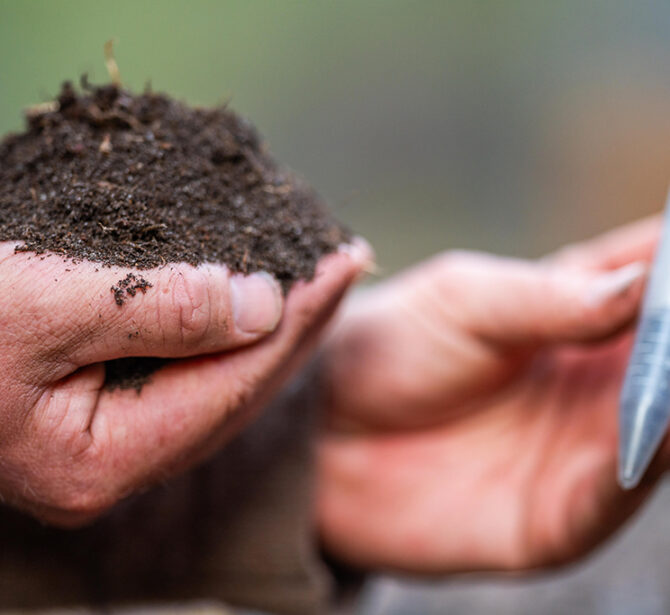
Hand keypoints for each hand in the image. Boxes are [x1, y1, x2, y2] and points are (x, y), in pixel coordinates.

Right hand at [0, 239, 368, 526]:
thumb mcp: (36, 300)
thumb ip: (157, 308)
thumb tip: (260, 304)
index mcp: (102, 459)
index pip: (234, 385)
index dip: (297, 320)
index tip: (342, 261)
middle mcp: (113, 462)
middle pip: (235, 389)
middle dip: (297, 323)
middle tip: (344, 264)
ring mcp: (106, 437)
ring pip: (216, 378)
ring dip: (268, 323)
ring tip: (314, 276)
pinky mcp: (96, 404)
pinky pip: (185, 366)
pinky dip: (223, 326)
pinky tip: (248, 296)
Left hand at [317, 217, 663, 573]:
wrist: (320, 429)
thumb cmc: (388, 347)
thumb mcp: (463, 302)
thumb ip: (548, 299)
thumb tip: (643, 282)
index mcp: (573, 318)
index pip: (656, 285)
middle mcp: (590, 387)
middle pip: (667, 362)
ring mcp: (578, 453)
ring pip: (657, 429)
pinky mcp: (551, 518)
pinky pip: (609, 499)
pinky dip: (639, 468)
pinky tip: (658, 429)